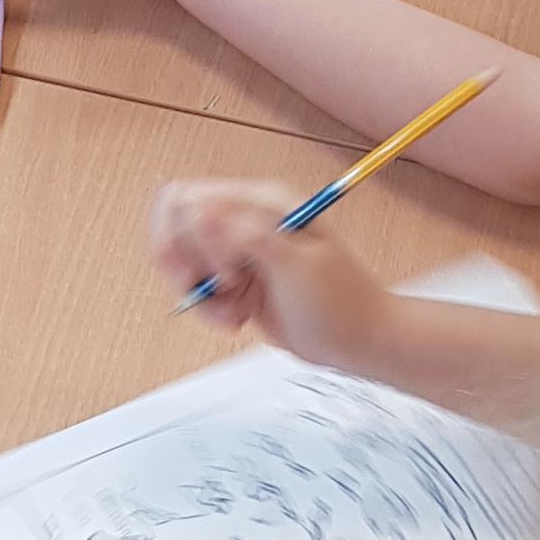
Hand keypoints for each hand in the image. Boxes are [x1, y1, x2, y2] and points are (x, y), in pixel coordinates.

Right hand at [151, 179, 396, 370]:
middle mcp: (247, 220)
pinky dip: (208, 308)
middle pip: (179, 228)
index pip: (192, 199)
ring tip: (233, 312)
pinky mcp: (236, 279)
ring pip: (185, 261)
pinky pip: (198, 288)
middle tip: (216, 291)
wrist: (359, 340)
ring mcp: (240, 250)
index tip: (213, 271)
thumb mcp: (296, 266)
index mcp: (264, 203)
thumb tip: (202, 211)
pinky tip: (237, 319)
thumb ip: (246, 235)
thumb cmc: (342, 303)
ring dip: (199, 293)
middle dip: (188, 266)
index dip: (191, 237)